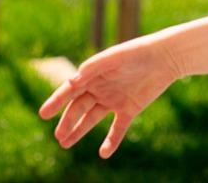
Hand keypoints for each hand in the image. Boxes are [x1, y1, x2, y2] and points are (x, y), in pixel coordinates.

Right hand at [39, 34, 182, 157]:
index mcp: (94, 74)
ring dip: (79, 131)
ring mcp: (114, 100)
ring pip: (92, 119)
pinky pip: (117, 129)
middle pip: (79, 107)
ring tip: (65, 144)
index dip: (56, 101)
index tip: (43, 114)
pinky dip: (111, 142)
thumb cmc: (136, 53)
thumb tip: (72, 81)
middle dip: (67, 122)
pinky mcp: (130, 109)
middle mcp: (101, 88)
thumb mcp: (114, 58)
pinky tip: (104, 153)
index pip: (70, 90)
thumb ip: (93, 67)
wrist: (164, 57)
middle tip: (58, 137)